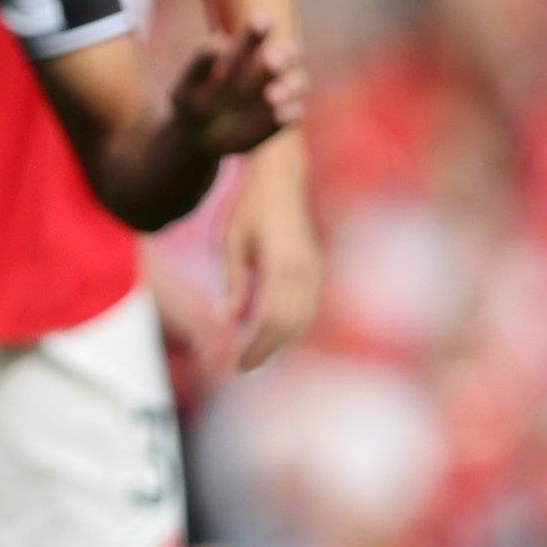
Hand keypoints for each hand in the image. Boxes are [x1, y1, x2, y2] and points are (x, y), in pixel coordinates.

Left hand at [167, 20, 305, 160]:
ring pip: (299, 82)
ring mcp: (279, 92)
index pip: (259, 31)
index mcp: (245, 50)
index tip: (259, 22)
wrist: (197, 138)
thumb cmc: (192, 101)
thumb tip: (219, 41)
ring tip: (270, 96)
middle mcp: (269, 67)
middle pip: (290, 52)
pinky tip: (277, 114)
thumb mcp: (187, 85)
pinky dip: (288, 113)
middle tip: (270, 60)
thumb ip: (200, 63)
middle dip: (283, 55)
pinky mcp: (283, 118)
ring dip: (289, 87)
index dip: (260, 27)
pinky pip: (294, 114)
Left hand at [223, 159, 324, 371]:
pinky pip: (308, 307)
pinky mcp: (316, 268)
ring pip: (302, 319)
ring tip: (255, 354)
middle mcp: (303, 270)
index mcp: (280, 264)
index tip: (238, 363)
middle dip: (266, 349)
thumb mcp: (231, 242)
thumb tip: (229, 319)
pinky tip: (272, 334)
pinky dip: (291, 326)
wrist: (280, 179)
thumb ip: (234, 282)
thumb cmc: (249, 208)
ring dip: (280, 341)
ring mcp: (314, 269)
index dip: (254, 345)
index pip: (269, 318)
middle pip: (288, 325)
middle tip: (243, 366)